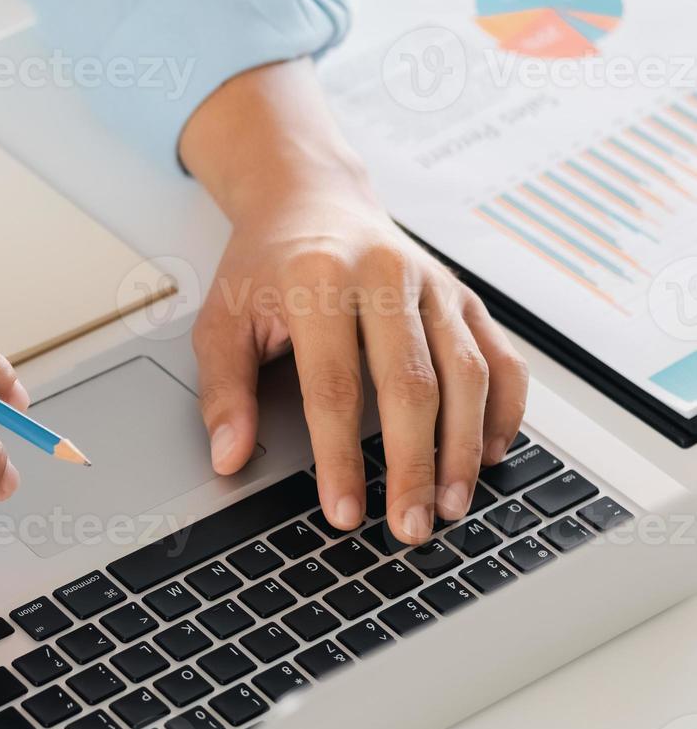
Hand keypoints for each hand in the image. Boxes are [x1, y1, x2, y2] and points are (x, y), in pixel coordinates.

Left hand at [180, 61, 528, 543]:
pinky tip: (491, 454)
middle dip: (414, 465)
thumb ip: (225, 390)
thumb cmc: (264, 268)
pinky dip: (504, 409)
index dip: (341, 456)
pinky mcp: (464, 294)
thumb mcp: (223, 319)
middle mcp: (385, 276)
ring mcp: (433, 284)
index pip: (334, 386)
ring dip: (465, 447)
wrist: (311, 200)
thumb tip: (229, 458)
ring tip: (452, 506)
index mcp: (318, 280)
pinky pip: (501, 355)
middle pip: (411, 384)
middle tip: (411, 528)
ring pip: (468, 373)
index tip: (345, 513)